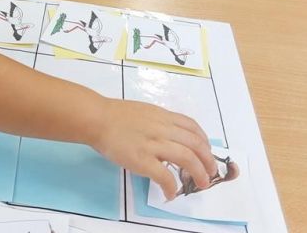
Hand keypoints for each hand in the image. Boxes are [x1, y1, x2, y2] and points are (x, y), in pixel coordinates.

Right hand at [92, 98, 216, 199]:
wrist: (96, 118)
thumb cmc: (114, 115)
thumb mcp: (144, 112)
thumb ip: (159, 123)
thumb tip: (169, 138)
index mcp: (163, 117)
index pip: (193, 127)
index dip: (205, 141)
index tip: (206, 152)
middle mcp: (163, 129)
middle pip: (196, 144)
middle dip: (208, 161)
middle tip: (210, 173)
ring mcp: (153, 144)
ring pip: (187, 158)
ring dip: (199, 174)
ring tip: (201, 184)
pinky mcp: (142, 159)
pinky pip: (164, 176)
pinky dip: (172, 187)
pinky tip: (171, 194)